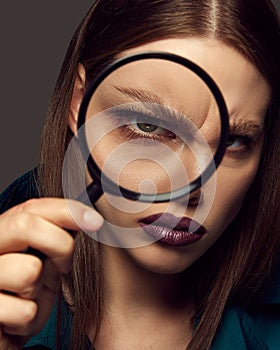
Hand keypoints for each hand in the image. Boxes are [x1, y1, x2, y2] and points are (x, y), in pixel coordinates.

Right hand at [0, 198, 102, 348]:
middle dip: (60, 244)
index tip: (94, 220)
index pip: (32, 207)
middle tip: (65, 265)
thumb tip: (88, 217)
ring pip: (29, 270)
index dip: (67, 210)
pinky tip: (19, 319)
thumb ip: (56, 237)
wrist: (5, 332)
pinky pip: (24, 310)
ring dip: (40, 290)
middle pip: (25, 226)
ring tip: (30, 297)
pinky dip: (31, 318)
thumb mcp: (45, 261)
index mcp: (3, 232)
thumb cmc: (26, 293)